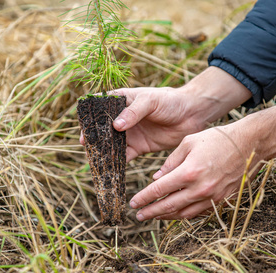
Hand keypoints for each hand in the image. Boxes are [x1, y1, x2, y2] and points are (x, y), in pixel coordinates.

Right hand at [80, 67, 251, 161]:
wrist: (191, 115)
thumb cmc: (170, 101)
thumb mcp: (150, 101)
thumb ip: (133, 112)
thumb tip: (116, 126)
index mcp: (121, 101)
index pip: (100, 110)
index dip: (90, 122)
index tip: (84, 134)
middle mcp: (123, 118)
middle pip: (103, 130)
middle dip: (95, 141)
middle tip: (88, 151)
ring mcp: (130, 134)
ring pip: (112, 145)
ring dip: (104, 153)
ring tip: (96, 163)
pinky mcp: (140, 147)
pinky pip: (125, 156)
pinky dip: (118, 163)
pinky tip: (112, 169)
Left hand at [129, 96, 275, 220]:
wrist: (249, 144)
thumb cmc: (217, 139)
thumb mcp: (188, 143)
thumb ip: (170, 162)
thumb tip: (157, 178)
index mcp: (189, 172)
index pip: (159, 189)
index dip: (144, 197)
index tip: (133, 203)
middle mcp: (200, 189)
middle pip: (169, 206)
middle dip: (151, 212)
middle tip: (138, 216)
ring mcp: (212, 197)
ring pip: (183, 213)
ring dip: (166, 216)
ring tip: (154, 216)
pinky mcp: (221, 200)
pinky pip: (198, 212)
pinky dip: (184, 214)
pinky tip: (175, 212)